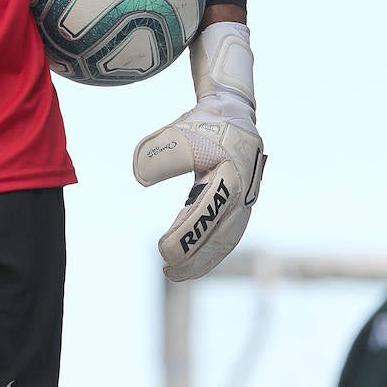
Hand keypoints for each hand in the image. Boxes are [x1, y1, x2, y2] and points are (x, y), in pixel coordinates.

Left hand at [133, 22, 265, 280]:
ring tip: (176, 273)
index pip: (206, 213)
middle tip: (168, 271)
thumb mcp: (180, 131)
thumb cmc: (204, 123)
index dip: (185, 235)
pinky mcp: (242, 205)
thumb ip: (160, 152)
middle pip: (221, 235)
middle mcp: (243, 192)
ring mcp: (246, 201)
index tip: (161, 251)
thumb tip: (141, 177)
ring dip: (204, 260)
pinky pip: (228, 234)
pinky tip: (192, 261)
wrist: (233, 112)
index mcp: (230, 173)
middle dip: (195, 257)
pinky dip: (211, 251)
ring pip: (227, 239)